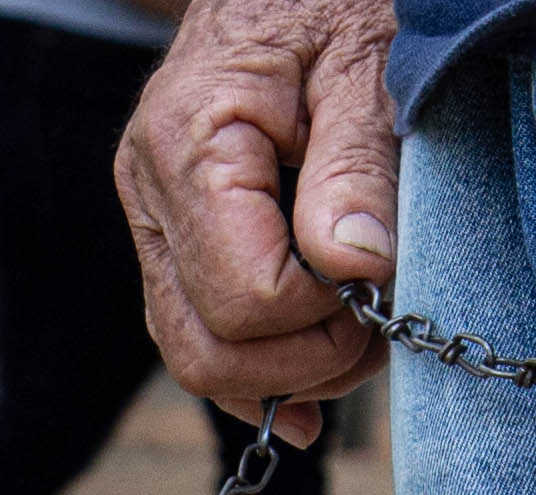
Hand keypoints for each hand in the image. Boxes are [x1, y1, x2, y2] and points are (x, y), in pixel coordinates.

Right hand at [117, 0, 400, 429]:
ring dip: (284, 374)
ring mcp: (153, 222)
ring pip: (193, 354)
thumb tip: (354, 267)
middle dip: (303, 361)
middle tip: (381, 324)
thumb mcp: (368, 58)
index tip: (386, 281)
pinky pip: (195, 332)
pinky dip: (255, 372)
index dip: (324, 312)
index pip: (245, 295)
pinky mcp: (174, 238)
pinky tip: (307, 394)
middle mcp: (149, 193)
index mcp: (188, 144)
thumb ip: (357, 162)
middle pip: (203, 347)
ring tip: (362, 334)